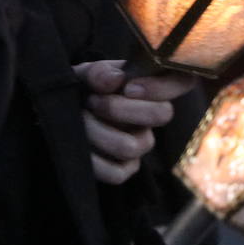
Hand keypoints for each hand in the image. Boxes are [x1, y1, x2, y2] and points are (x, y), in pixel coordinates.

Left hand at [75, 60, 197, 184]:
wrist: (60, 113)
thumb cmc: (80, 90)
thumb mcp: (84, 75)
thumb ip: (99, 72)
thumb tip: (116, 80)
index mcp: (149, 86)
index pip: (183, 81)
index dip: (163, 86)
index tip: (128, 87)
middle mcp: (151, 115)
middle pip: (163, 114)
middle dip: (119, 108)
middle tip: (92, 101)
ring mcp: (140, 143)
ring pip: (132, 146)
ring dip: (97, 132)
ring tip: (80, 120)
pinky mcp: (124, 168)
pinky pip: (117, 172)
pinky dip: (92, 160)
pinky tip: (80, 148)